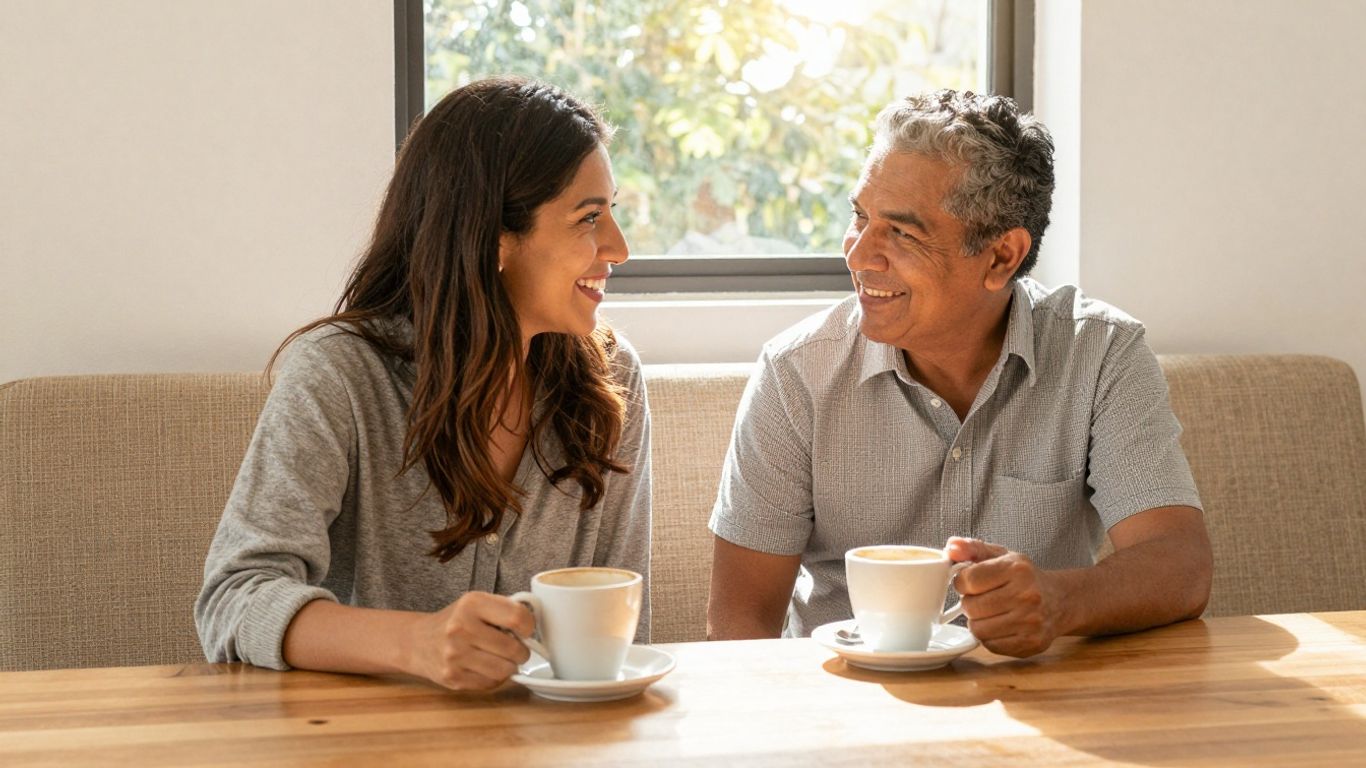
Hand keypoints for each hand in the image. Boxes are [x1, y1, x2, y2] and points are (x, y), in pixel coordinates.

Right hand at [408, 591, 534, 690]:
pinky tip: (483, 667)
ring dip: (508, 666)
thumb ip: (504, 610)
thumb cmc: (455, 621)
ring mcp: (455, 656)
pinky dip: (493, 677)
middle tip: (513, 647)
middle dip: (520, 651)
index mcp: (471, 604)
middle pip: (514, 649)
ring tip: (498, 657)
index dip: (529, 626)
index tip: (525, 630)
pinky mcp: (453, 678)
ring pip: (505, 670)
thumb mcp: (476, 604)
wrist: (418, 642)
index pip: (517, 617)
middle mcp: (461, 628)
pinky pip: (491, 684)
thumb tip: (535, 626)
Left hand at [946, 537, 1066, 657]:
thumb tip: (951, 547)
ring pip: (978, 629)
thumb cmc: (1024, 577)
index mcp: (1017, 569)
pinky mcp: (1031, 643)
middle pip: (971, 607)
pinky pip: (990, 645)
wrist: (1060, 601)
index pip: (969, 580)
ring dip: (978, 622)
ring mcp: (1031, 622)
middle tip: (982, 598)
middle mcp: (1027, 596)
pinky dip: (990, 637)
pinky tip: (1000, 625)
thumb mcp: (1001, 555)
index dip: (961, 582)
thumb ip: (973, 548)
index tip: (969, 583)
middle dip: (970, 603)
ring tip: (990, 612)